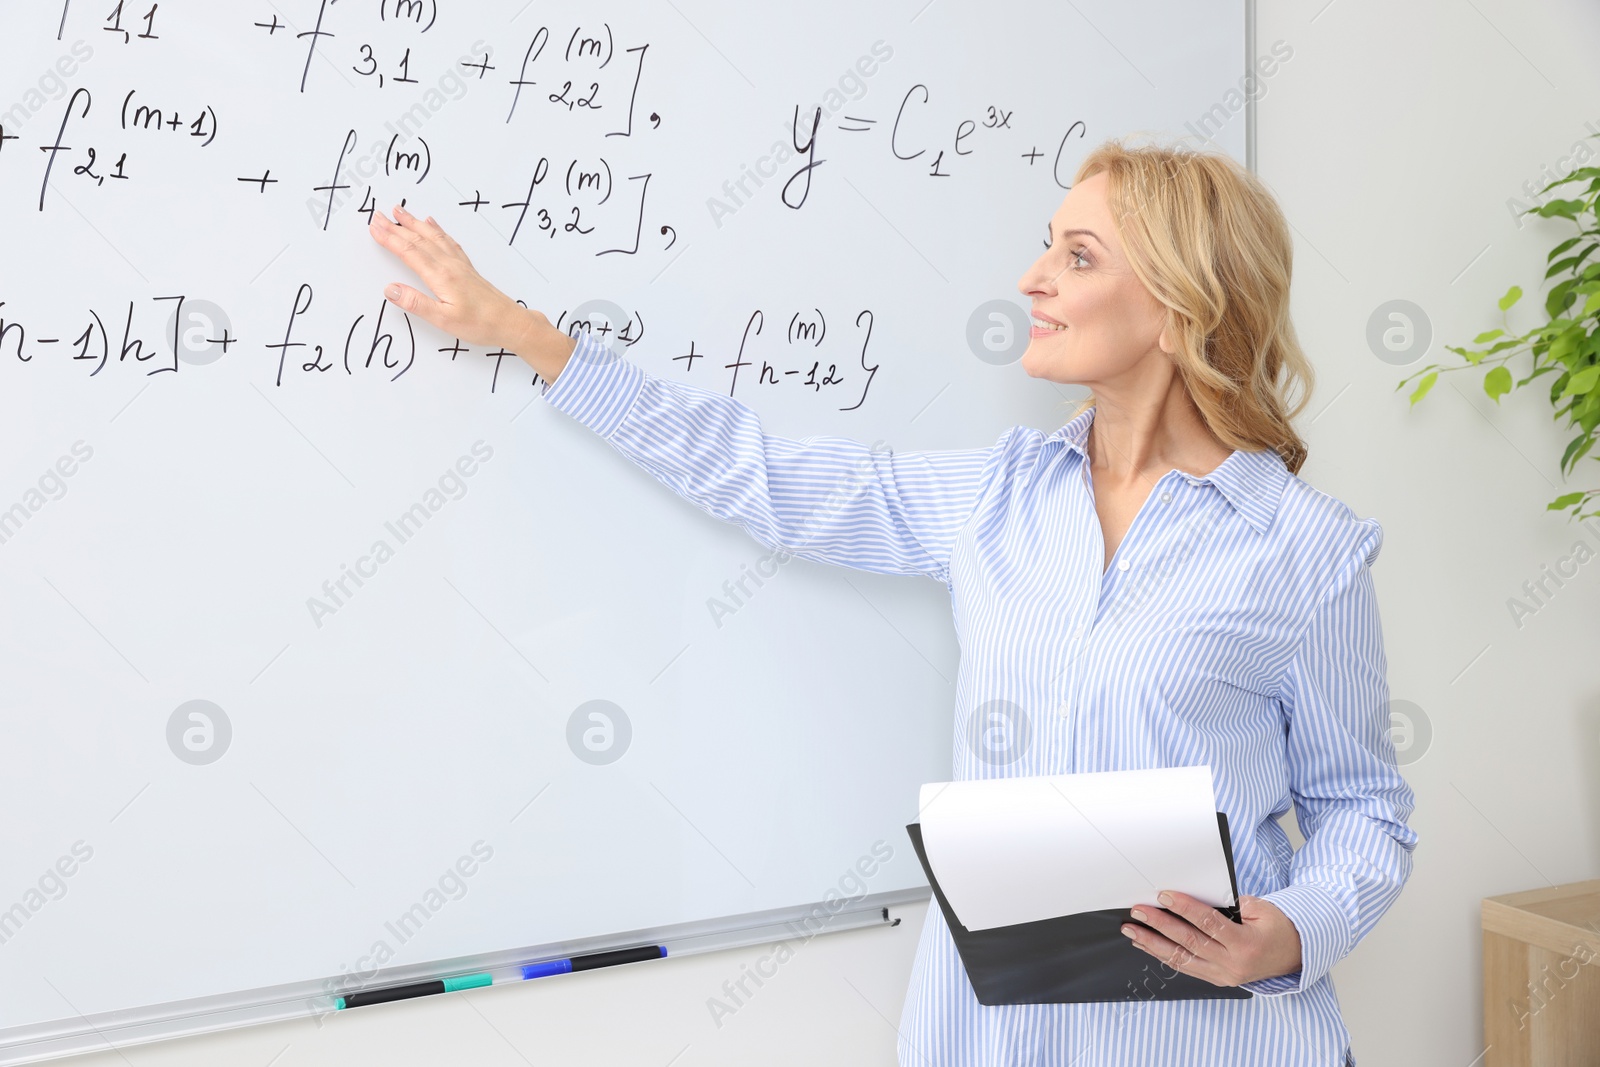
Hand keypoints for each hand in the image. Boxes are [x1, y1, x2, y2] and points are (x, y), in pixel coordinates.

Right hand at [366, 204, 572, 376]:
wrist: (509, 322)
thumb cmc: (480, 323)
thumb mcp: (444, 320)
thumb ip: (416, 303)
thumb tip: (390, 289)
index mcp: (440, 276)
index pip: (409, 252)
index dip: (389, 239)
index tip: (374, 227)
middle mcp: (449, 264)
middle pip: (417, 240)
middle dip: (396, 226)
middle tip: (378, 215)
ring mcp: (459, 264)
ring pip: (432, 236)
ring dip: (414, 222)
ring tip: (400, 211)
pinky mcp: (466, 267)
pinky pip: (448, 241)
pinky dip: (436, 229)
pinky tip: (431, 223)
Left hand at [1120, 890, 1301, 986]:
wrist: (1294, 955)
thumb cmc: (1278, 927)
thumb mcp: (1262, 909)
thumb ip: (1232, 903)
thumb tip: (1199, 895)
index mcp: (1246, 945)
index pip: (1208, 924)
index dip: (1185, 908)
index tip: (1163, 895)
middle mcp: (1232, 965)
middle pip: (1189, 942)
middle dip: (1160, 925)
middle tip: (1139, 911)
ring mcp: (1223, 976)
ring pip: (1181, 960)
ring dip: (1153, 944)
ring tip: (1132, 930)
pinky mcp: (1217, 980)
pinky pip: (1186, 968)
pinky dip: (1164, 956)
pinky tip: (1147, 945)